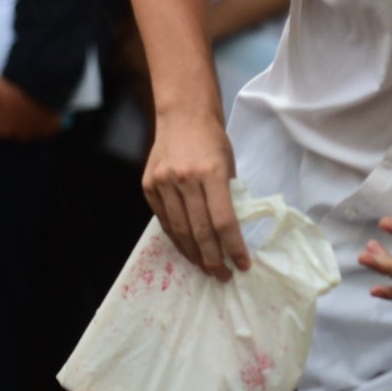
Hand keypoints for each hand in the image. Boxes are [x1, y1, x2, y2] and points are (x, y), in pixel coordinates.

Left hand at [0, 76, 63, 140]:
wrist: (42, 77)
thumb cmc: (11, 86)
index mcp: (3, 129)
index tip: (1, 106)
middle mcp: (20, 135)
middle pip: (14, 130)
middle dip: (14, 119)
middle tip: (16, 102)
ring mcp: (37, 131)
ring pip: (31, 129)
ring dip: (30, 121)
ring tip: (31, 103)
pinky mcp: (52, 125)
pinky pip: (49, 129)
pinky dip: (47, 123)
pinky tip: (44, 111)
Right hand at [142, 111, 246, 279]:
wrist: (183, 115)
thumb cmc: (213, 140)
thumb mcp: (230, 164)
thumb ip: (228, 195)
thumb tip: (231, 232)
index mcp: (212, 172)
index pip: (224, 220)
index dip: (233, 247)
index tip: (242, 265)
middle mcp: (185, 178)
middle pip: (200, 231)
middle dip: (213, 258)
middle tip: (223, 275)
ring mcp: (163, 182)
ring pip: (179, 230)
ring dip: (194, 254)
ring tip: (206, 268)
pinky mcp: (149, 186)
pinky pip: (164, 220)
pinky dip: (176, 239)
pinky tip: (188, 250)